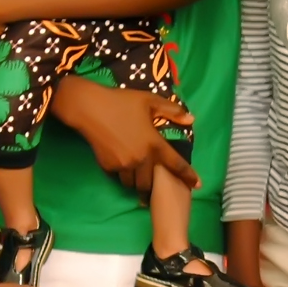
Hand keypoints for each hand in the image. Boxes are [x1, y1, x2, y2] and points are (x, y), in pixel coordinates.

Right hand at [54, 81, 197, 196]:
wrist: (89, 108)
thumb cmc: (121, 101)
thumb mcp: (149, 101)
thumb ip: (171, 111)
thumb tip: (191, 119)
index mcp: (154, 143)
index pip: (176, 164)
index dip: (188, 175)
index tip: (197, 185)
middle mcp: (141, 158)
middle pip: (151, 182)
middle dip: (154, 184)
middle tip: (154, 181)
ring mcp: (124, 165)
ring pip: (134, 183)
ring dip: (137, 181)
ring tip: (137, 175)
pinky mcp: (108, 166)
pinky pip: (119, 176)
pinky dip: (123, 174)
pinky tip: (121, 165)